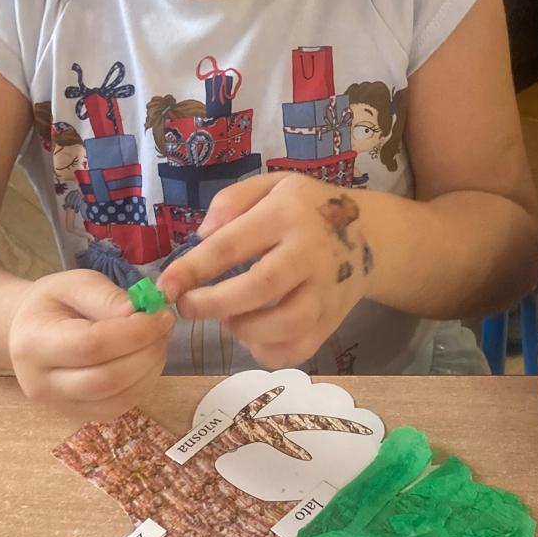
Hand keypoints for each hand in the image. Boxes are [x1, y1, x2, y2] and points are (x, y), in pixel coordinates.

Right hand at [8, 269, 172, 409]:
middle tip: (164, 327)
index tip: (160, 315)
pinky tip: (147, 360)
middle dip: (146, 353)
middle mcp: (40, 383)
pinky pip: (118, 408)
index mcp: (33, 344)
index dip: (134, 333)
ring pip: (116, 400)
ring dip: (150, 371)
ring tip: (158, 341)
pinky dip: (142, 385)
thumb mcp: (73, 283)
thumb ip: (104, 295)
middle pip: (106, 380)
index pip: (91, 346)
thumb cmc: (52, 303)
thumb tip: (136, 312)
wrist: (28, 331)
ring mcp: (59, 405)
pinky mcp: (78, 416)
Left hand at [159, 174, 374, 369]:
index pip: (232, 244)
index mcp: (286, 214)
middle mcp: (309, 254)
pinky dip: (268, 351)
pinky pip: (298, 349)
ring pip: (284, 324)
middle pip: (260, 287)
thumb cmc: (307, 209)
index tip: (166, 285)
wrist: (372, 235)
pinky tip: (255, 335)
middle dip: (214, 303)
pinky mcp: (333, 321)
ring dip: (244, 329)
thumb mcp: (272, 185)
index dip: (194, 268)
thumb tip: (201, 235)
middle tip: (188, 308)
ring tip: (229, 318)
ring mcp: (326, 291)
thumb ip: (231, 201)